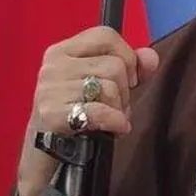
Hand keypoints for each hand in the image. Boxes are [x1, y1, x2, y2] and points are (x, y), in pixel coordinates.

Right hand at [16, 26, 159, 195]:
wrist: (45, 160)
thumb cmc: (77, 119)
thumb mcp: (104, 87)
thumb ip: (131, 68)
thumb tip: (150, 57)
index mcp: (62, 51)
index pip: (106, 35)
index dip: (127, 56)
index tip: (127, 79)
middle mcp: (52, 65)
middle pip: (114, 65)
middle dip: (125, 90)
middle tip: (116, 107)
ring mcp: (48, 89)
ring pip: (110, 87)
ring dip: (119, 108)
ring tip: (110, 119)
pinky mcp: (50, 114)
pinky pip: (98, 110)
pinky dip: (114, 121)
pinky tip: (115, 128)